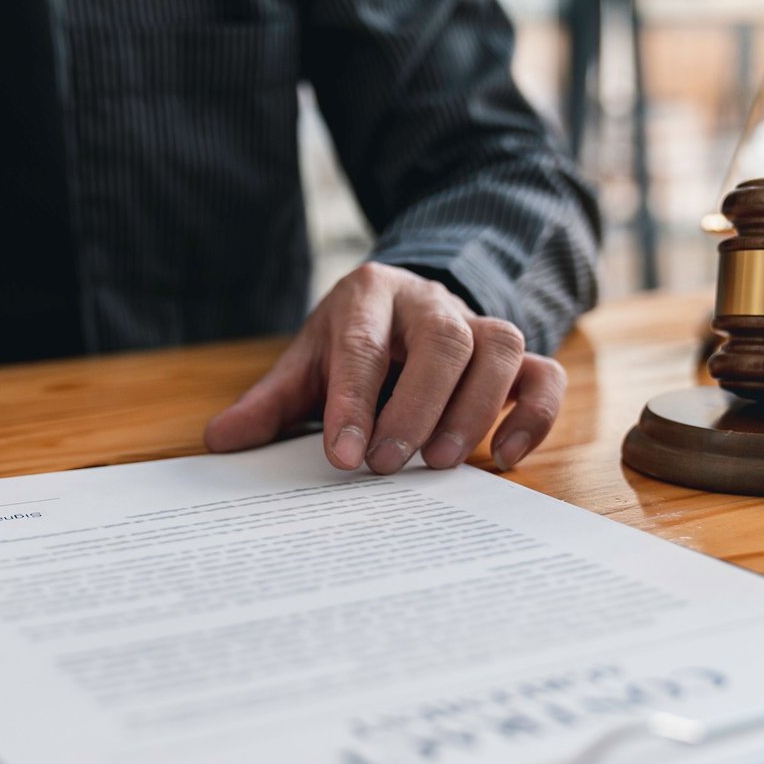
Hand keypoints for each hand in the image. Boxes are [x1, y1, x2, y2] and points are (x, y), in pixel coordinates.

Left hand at [204, 262, 565, 472]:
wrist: (399, 307)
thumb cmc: (350, 344)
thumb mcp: (305, 364)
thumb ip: (269, 403)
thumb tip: (220, 440)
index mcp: (368, 297)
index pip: (363, 344)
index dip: (354, 401)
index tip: (342, 454)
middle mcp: (429, 302)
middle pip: (443, 340)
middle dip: (416, 406)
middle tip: (388, 465)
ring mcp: (477, 324)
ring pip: (499, 348)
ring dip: (473, 410)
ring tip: (439, 464)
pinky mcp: (514, 356)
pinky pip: (542, 374)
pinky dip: (532, 416)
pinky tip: (501, 458)